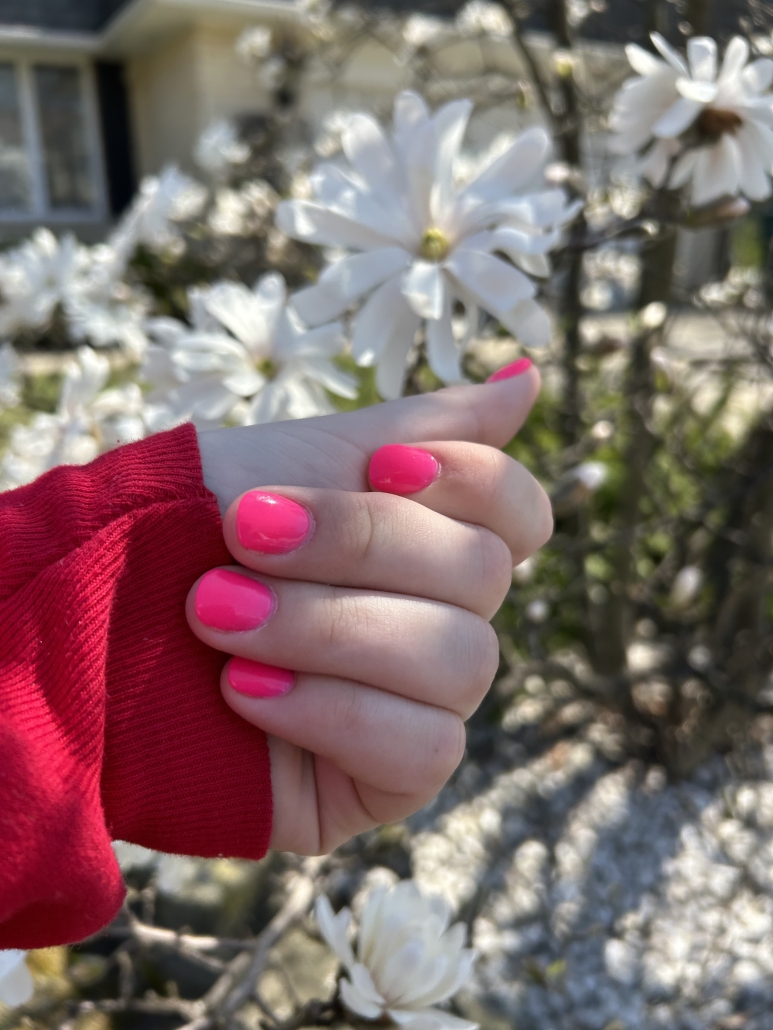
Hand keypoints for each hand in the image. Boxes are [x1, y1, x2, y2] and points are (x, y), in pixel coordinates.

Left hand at [189, 366, 550, 852]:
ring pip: (459, 664)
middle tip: (246, 533)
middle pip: (483, 580)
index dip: (475, 485)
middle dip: (360, 546)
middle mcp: (442, 620)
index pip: (521, 513)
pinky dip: (331, 712)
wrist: (97, 611)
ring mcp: (419, 704)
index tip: (381, 465)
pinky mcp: (383, 781)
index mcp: (434, 540)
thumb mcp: (308, 450)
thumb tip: (529, 378)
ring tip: (217, 615)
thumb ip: (428, 422)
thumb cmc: (201, 520)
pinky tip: (245, 692)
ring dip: (327, 628)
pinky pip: (424, 752)